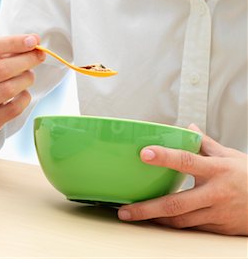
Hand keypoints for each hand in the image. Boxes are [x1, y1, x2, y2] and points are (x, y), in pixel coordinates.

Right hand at [0, 34, 44, 149]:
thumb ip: (9, 50)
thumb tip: (35, 43)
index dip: (13, 42)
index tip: (34, 40)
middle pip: (1, 70)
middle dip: (26, 60)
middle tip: (39, 55)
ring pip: (9, 89)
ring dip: (27, 78)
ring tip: (29, 75)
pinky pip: (14, 108)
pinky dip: (25, 97)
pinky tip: (23, 92)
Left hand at [118, 124, 247, 235]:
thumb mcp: (230, 156)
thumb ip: (205, 143)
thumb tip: (188, 127)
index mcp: (217, 170)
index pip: (187, 160)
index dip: (165, 157)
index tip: (144, 154)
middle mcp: (216, 193)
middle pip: (176, 203)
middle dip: (147, 208)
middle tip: (124, 210)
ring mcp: (217, 214)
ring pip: (181, 221)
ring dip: (155, 219)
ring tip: (133, 215)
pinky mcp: (218, 228)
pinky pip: (191, 228)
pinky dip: (172, 224)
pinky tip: (157, 220)